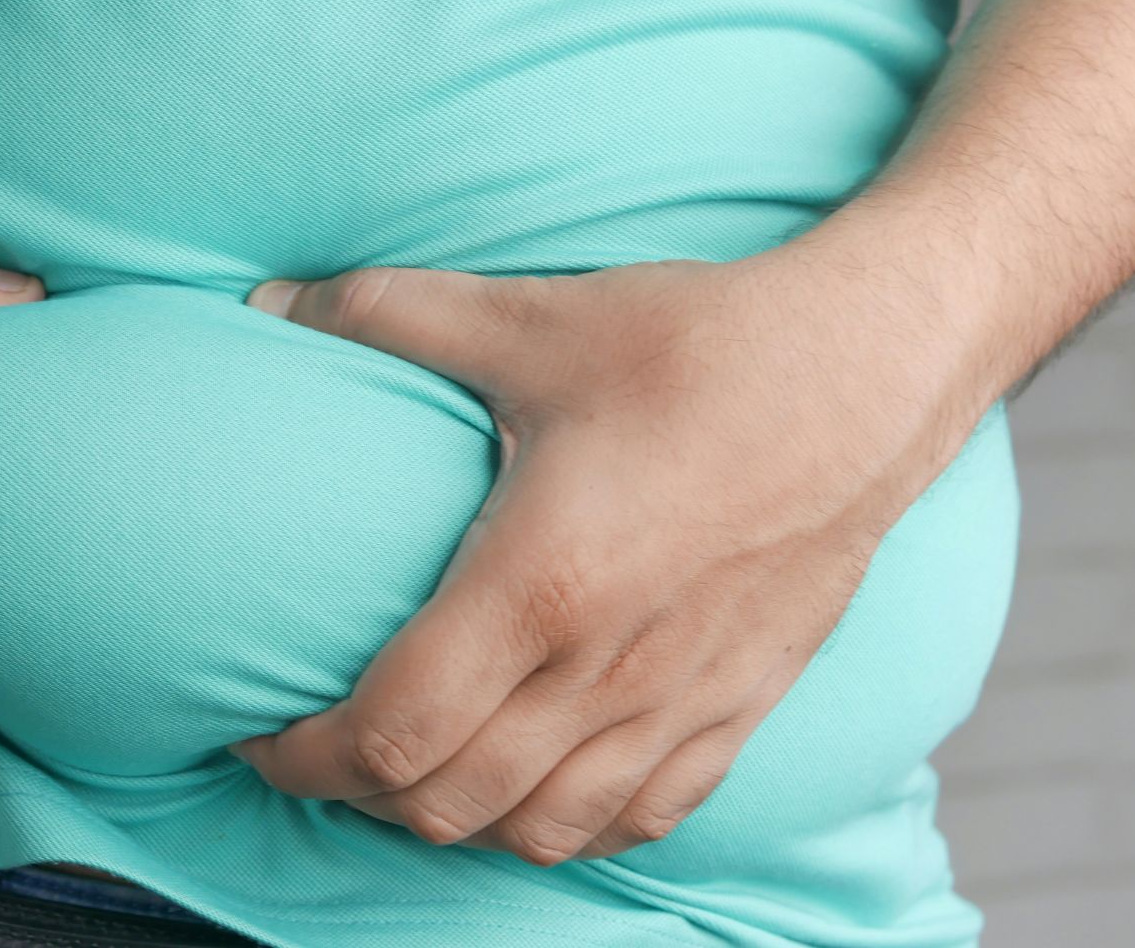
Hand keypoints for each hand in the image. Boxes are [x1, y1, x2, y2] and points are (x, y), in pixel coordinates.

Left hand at [231, 250, 986, 863]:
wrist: (873, 370)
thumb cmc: (700, 345)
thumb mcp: (529, 318)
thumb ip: (384, 314)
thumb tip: (265, 303)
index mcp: (540, 585)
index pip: (392, 732)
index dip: (304, 757)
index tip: (261, 733)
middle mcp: (607, 670)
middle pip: (448, 805)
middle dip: (358, 796)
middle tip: (321, 747)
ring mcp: (681, 703)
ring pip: (538, 831)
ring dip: (454, 820)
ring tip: (412, 769)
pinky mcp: (741, 708)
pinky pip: (640, 820)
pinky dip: (564, 825)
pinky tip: (533, 785)